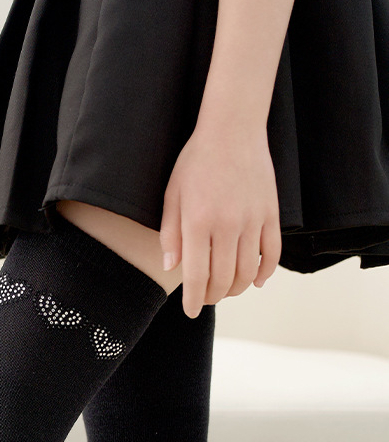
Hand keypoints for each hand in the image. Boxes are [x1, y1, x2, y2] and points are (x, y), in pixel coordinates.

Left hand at [159, 122, 282, 318]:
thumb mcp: (172, 195)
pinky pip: (272, 253)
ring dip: (237, 289)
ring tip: (226, 290)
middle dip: (212, 296)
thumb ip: (170, 234)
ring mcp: (252, 220)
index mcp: (198, 222)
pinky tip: (257, 281)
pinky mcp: (271, 214)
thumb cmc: (196, 162)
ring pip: (248, 272)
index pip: (196, 276)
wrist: (233, 129)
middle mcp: (226, 225)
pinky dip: (265, 273)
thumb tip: (171, 267)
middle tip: (205, 298)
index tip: (190, 311)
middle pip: (223, 279)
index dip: (193, 300)